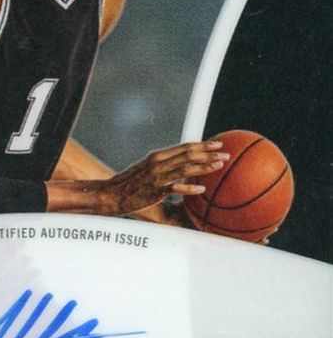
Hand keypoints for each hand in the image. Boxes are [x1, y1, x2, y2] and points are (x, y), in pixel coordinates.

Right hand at [96, 140, 229, 215]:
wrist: (111, 194)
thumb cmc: (130, 185)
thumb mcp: (147, 171)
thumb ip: (163, 168)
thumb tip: (181, 171)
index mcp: (157, 156)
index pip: (184, 147)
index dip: (203, 144)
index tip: (218, 143)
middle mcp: (158, 163)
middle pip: (188, 155)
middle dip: (209, 153)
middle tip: (227, 154)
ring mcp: (156, 176)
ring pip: (185, 168)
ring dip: (204, 166)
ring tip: (219, 165)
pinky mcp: (154, 191)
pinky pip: (175, 188)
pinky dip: (189, 187)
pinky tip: (202, 189)